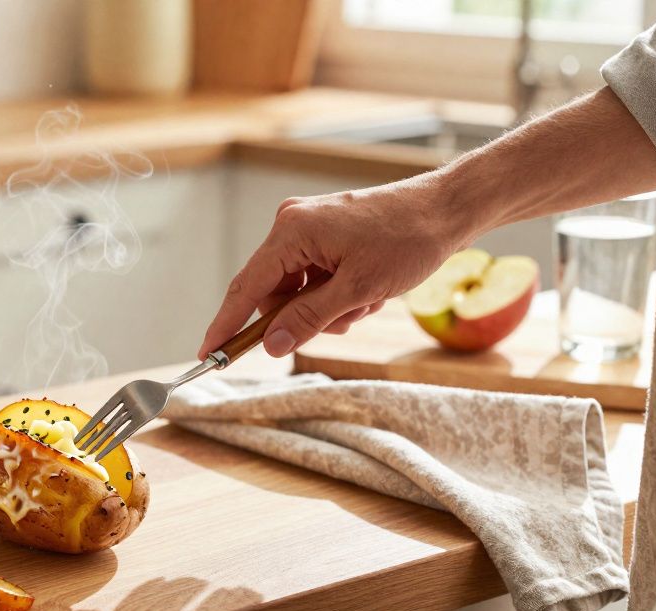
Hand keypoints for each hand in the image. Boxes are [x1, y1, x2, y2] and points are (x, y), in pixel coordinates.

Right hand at [197, 178, 471, 359]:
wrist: (447, 210)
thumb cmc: (408, 241)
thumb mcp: (358, 290)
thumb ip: (308, 319)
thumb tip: (270, 345)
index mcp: (291, 232)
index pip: (245, 287)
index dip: (226, 324)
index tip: (208, 354)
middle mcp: (292, 225)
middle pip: (273, 292)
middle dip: (305, 316)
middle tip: (342, 322)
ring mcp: (309, 229)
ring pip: (298, 291)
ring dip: (328, 308)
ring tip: (366, 302)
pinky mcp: (325, 235)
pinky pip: (315, 279)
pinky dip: (338, 295)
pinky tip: (369, 291)